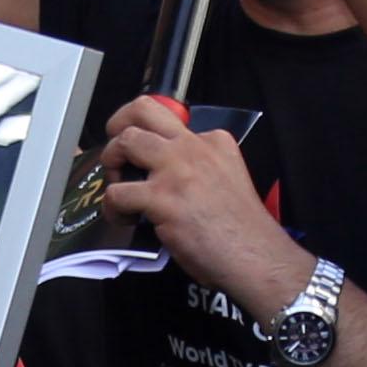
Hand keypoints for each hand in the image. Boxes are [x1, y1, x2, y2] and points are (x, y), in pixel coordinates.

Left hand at [89, 96, 303, 313]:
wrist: (255, 256)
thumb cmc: (242, 230)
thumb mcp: (229, 177)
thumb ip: (200, 167)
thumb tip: (164, 176)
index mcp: (214, 141)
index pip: (171, 120)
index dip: (149, 136)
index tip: (143, 156)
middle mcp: (194, 147)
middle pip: (142, 109)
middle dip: (118, 125)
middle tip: (116, 152)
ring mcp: (176, 170)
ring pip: (125, 141)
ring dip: (110, 163)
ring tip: (117, 187)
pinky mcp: (162, 198)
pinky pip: (117, 192)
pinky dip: (112, 208)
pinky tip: (124, 220)